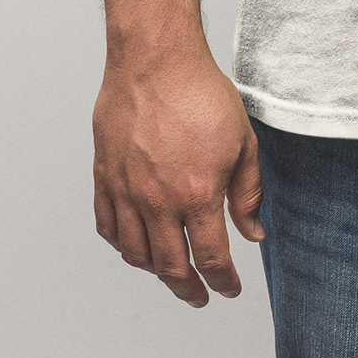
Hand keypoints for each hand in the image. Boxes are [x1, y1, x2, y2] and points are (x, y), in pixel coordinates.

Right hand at [93, 45, 264, 307]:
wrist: (156, 61)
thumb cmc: (200, 94)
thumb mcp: (243, 143)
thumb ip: (248, 194)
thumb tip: (253, 232)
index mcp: (196, 195)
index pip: (211, 259)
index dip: (223, 282)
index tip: (230, 289)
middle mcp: (156, 201)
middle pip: (170, 267)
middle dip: (189, 290)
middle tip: (199, 296)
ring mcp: (126, 191)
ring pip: (135, 254)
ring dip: (155, 272)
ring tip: (171, 273)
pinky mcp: (104, 177)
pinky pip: (107, 227)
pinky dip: (122, 246)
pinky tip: (136, 246)